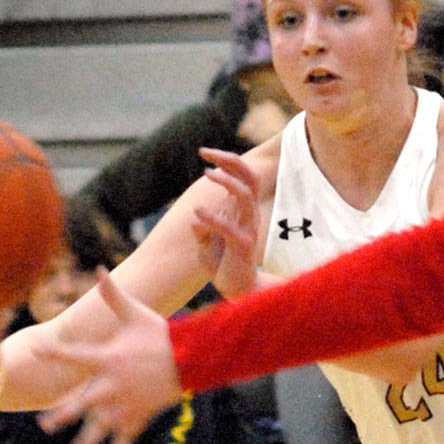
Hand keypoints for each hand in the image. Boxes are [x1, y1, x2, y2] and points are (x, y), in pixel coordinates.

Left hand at [37, 269, 181, 443]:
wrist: (190, 358)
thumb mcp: (137, 313)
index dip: (53, 352)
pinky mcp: (140, 414)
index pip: (72, 356)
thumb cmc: (161, 334)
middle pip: (81, 404)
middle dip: (62, 416)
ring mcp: (126, 403)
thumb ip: (113, 295)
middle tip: (45, 426)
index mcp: (106, 359)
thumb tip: (99, 268)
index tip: (34, 351)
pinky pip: (127, 436)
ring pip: (102, 429)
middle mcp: (112, 385)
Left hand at [193, 147, 262, 298]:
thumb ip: (203, 229)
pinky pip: (230, 228)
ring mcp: (248, 230)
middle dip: (230, 159)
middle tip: (205, 152)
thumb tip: (194, 220)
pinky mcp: (243, 247)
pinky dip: (212, 218)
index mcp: (242, 210)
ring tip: (207, 173)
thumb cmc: (224, 265)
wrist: (237, 291)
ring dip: (227, 181)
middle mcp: (248, 215)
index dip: (225, 159)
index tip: (203, 152)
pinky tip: (196, 215)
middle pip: (250, 177)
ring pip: (245, 195)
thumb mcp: (208, 243)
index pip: (241, 175)